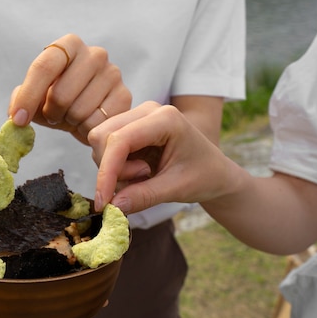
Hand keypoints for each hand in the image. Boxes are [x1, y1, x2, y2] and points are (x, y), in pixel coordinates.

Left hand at [9, 33, 130, 144]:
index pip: (44, 67)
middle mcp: (95, 54)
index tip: (18, 119)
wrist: (90, 113)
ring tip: (73, 116)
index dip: (28, 96)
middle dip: (51, 113)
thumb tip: (16, 113)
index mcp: (68, 45)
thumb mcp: (36, 97)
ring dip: (69, 122)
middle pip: (60, 94)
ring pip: (78, 111)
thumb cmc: (59, 100)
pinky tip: (88, 123)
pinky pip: (96, 123)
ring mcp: (113, 74)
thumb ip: (21, 99)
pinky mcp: (124, 96)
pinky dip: (85, 130)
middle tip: (54, 114)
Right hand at [88, 101, 231, 212]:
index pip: (120, 140)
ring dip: (112, 169)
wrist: (215, 171)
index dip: (107, 171)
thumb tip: (112, 206)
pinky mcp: (129, 127)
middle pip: (102, 137)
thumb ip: (143, 196)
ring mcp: (136, 117)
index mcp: (165, 119)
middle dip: (110, 169)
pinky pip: (106, 147)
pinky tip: (139, 173)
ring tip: (145, 177)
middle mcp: (147, 111)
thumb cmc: (203, 176)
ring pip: (100, 142)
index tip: (103, 202)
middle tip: (141, 183)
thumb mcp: (176, 189)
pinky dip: (114, 167)